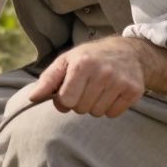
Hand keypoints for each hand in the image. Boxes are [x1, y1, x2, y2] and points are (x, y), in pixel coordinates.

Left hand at [27, 38, 145, 116]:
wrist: (127, 51)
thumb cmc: (89, 58)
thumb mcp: (65, 62)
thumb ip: (47, 80)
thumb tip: (32, 98)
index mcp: (82, 64)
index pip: (66, 100)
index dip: (63, 100)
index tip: (67, 91)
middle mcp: (102, 72)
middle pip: (81, 108)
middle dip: (79, 102)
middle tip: (85, 88)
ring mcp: (120, 81)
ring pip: (97, 113)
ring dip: (94, 106)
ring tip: (98, 89)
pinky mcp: (134, 91)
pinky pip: (112, 114)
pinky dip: (109, 108)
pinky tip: (111, 93)